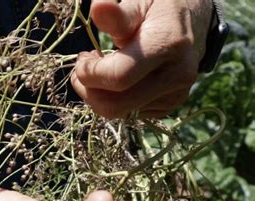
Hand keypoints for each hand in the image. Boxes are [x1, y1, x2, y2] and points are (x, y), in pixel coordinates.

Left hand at [72, 0, 212, 117]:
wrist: (193, 21)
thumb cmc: (157, 9)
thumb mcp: (138, 4)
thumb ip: (116, 14)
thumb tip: (98, 8)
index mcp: (167, 46)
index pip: (118, 77)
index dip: (89, 73)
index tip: (82, 58)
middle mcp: (176, 76)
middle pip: (115, 105)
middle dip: (88, 90)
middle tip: (82, 69)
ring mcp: (175, 95)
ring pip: (120, 113)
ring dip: (98, 95)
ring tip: (99, 70)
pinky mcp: (169, 105)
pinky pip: (130, 113)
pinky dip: (114, 100)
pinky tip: (117, 79)